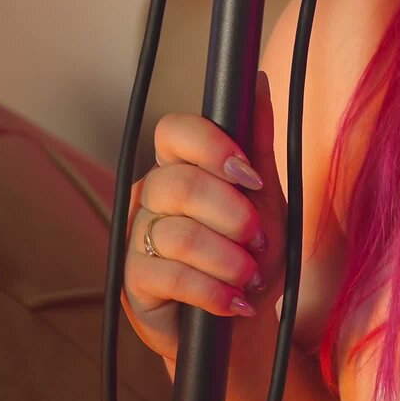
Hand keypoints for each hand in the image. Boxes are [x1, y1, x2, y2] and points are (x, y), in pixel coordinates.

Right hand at [121, 71, 284, 361]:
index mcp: (180, 167)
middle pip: (180, 185)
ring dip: (229, 261)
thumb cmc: (252, 253)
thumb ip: (258, 143)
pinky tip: (234, 303)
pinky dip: (213, 292)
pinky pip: (170, 277)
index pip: (174, 131)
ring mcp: (137, 238)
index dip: (212, 148)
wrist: (243, 320)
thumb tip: (256, 80)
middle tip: (258, 240)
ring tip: (250, 278)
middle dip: (233, 216)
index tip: (250, 177)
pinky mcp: (134, 282)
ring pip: (179, 235)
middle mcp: (151, 196)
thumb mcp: (266, 197)